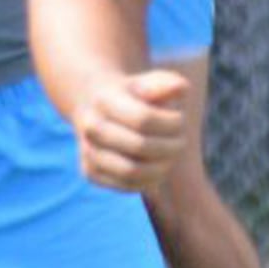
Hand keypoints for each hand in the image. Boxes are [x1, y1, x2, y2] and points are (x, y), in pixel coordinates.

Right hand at [69, 65, 192, 193]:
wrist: (99, 110)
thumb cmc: (135, 95)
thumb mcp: (152, 82)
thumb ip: (169, 83)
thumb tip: (181, 88)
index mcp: (104, 99)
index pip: (143, 118)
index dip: (171, 123)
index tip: (181, 120)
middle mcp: (89, 126)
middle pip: (138, 146)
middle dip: (169, 147)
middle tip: (181, 142)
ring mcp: (87, 151)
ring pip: (131, 171)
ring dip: (161, 167)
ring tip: (171, 158)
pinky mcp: (89, 172)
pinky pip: (124, 186)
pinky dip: (148, 181)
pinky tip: (158, 168)